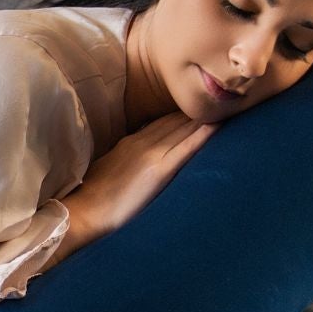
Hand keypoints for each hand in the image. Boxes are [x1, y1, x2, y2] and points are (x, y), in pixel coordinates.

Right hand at [67, 112, 219, 238]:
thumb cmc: (93, 197)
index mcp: (132, 142)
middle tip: (223, 99)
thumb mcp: (108, 168)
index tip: (203, 106)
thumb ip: (126, 159)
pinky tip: (219, 125)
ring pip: (184, 128)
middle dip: (199, 110)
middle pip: (177, 120)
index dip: (184, 114)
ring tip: (228, 106)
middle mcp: (144, 142)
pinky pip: (187, 148)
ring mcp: (152, 154)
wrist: (84, 212)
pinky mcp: (159, 171)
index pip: (165, 122)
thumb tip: (138, 162)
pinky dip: (203, 135)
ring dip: (205, 117)